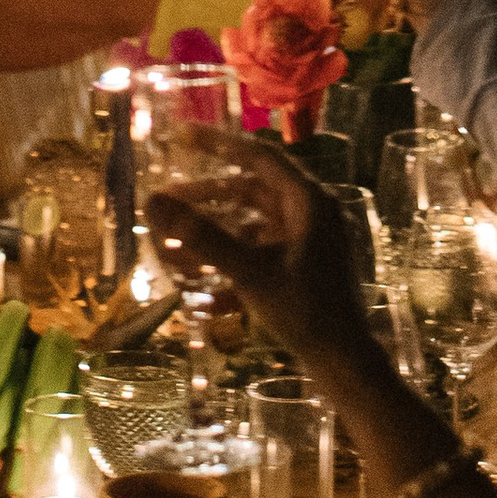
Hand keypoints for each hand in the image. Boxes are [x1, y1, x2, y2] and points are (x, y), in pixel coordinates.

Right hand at [142, 137, 376, 379]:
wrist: (344, 362)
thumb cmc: (304, 310)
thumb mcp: (249, 271)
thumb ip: (201, 235)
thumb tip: (152, 201)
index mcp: (308, 201)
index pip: (258, 156)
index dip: (218, 143)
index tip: (183, 135)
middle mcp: (312, 213)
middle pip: (253, 190)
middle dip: (208, 195)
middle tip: (170, 194)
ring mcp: (310, 241)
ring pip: (253, 225)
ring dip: (216, 234)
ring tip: (175, 246)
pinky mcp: (304, 267)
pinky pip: (261, 253)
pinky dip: (233, 263)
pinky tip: (201, 292)